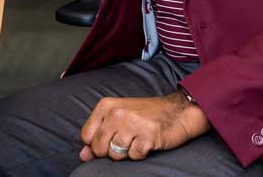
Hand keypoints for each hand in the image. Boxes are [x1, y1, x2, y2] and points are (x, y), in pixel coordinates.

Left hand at [78, 93, 209, 161]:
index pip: (86, 136)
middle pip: (98, 147)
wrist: (179, 110)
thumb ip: (98, 134)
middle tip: (125, 142)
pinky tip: (147, 142)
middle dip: (109, 151)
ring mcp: (132, 123)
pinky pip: (134, 156)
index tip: (109, 139)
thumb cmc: (146, 115)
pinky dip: (140, 154)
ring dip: (126, 153)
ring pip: (115, 154)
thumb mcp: (118, 118)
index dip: (96, 144)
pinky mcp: (147, 136)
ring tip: (136, 140)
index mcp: (106, 105)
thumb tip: (83, 155)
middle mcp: (117, 112)